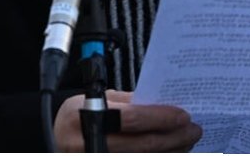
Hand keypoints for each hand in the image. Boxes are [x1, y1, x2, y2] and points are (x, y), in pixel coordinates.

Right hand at [54, 90, 201, 151]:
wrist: (55, 139)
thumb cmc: (78, 116)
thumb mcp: (97, 99)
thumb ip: (129, 102)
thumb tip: (163, 104)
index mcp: (86, 117)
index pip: (132, 119)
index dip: (161, 117)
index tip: (183, 115)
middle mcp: (89, 144)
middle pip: (142, 145)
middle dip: (174, 138)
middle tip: (194, 129)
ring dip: (171, 152)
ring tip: (187, 142)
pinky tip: (171, 152)